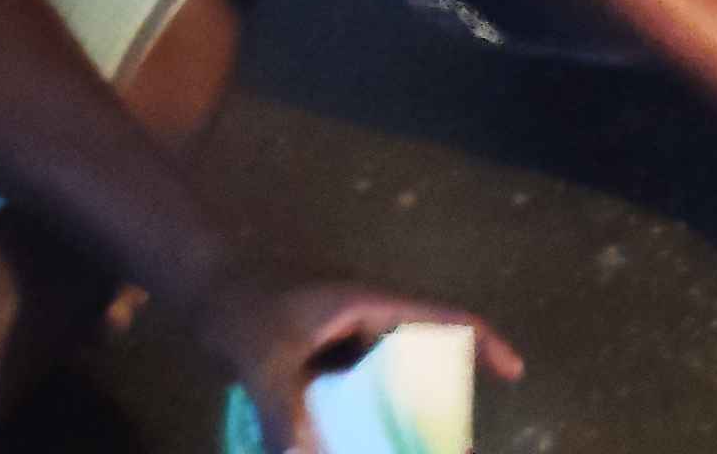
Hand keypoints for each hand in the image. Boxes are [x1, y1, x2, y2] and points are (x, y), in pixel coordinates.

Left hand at [177, 273, 519, 453]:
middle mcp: (367, 314)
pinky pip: (356, 381)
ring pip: (387, 373)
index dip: (484, 342)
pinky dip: (362, 408)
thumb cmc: (241, 305)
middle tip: (450, 441)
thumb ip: (284, 414)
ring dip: (398, 407)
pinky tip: (350, 437)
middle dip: (439, 398)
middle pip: (422, 353)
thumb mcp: (263, 360)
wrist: (202, 279)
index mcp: (371, 303)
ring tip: (406, 444)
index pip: (444, 316)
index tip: (514, 373)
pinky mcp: (322, 347)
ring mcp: (344, 331)